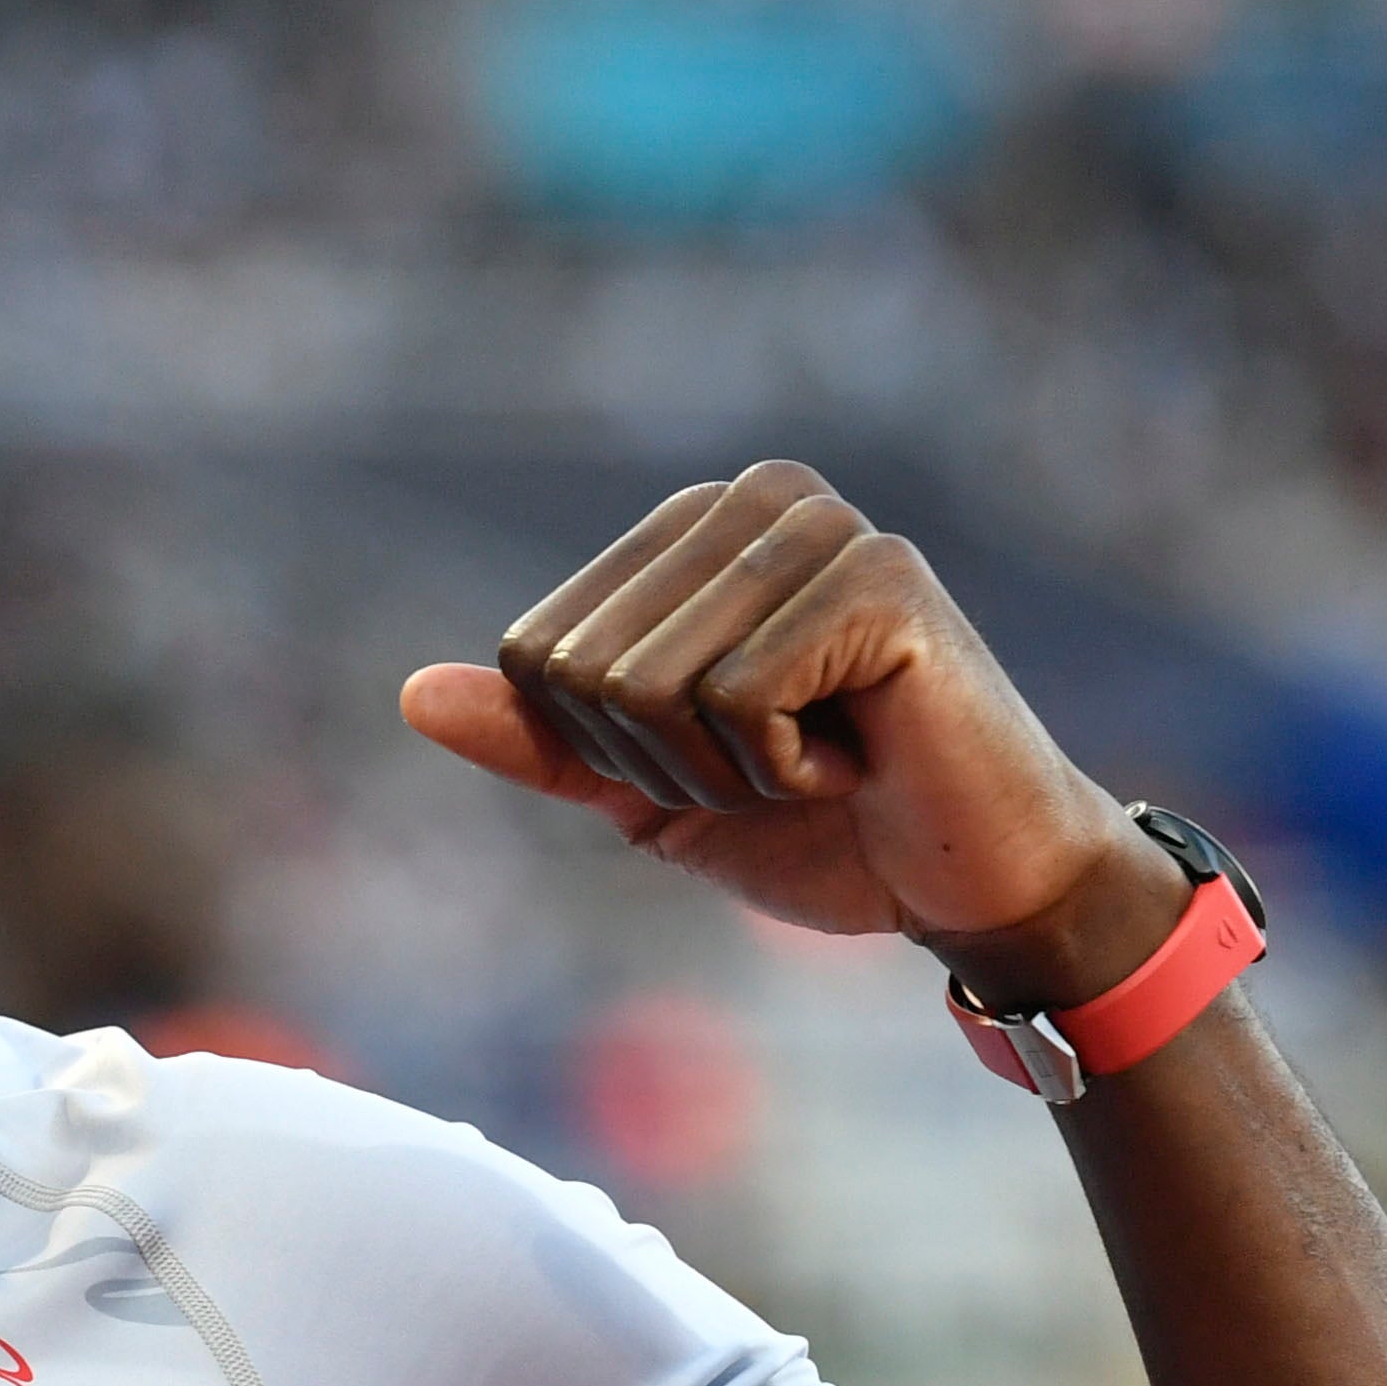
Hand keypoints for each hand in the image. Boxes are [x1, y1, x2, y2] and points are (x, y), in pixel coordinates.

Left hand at [398, 459, 1177, 1000]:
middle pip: (585, 668)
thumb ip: (540, 740)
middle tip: (778, 769)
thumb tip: (414, 696)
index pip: (537, 652)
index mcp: (692, 529)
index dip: (605, 751)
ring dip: (726, 771)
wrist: (971, 885)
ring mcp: (822, 529)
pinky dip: (785, 767)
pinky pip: (734, 700)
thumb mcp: (647, 793)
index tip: (718, 758)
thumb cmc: (822, 827)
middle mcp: (755, 500)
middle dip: (665, 765)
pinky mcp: (881, 581)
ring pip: (649, 684)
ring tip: (825, 757)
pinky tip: (865, 752)